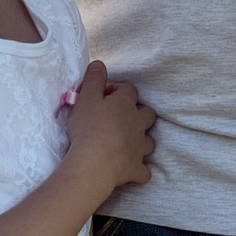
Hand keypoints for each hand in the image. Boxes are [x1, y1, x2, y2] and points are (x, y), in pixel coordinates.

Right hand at [60, 58, 156, 204]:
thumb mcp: (86, 98)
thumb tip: (100, 63)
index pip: (129, 90)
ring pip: (149, 141)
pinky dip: (139, 170)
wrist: (93, 164)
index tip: (102, 96)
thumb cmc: (88, 128)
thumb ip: (94, 79)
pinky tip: (131, 170)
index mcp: (126, 105)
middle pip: (148, 114)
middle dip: (138, 113)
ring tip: (126, 142)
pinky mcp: (136, 169)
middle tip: (119, 118)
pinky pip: (144, 171)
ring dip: (141, 140)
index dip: (117, 90)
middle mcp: (138, 124)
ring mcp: (139, 148)